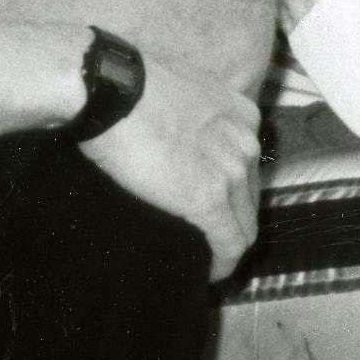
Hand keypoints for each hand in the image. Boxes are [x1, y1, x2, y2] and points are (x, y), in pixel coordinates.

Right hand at [77, 55, 261, 281]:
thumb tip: (174, 136)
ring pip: (244, 224)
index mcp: (241, 114)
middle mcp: (246, 142)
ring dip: (228, 244)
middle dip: (234, 218)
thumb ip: (192, 117)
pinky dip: (223, 263)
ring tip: (208, 258)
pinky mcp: (209, 200)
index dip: (233, 189)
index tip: (216, 203)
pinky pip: (229, 243)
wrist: (108, 90)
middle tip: (211, 236)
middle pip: (250, 196)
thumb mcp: (179, 92)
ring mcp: (231, 172)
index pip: (247, 164)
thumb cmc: (127, 86)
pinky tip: (210, 274)